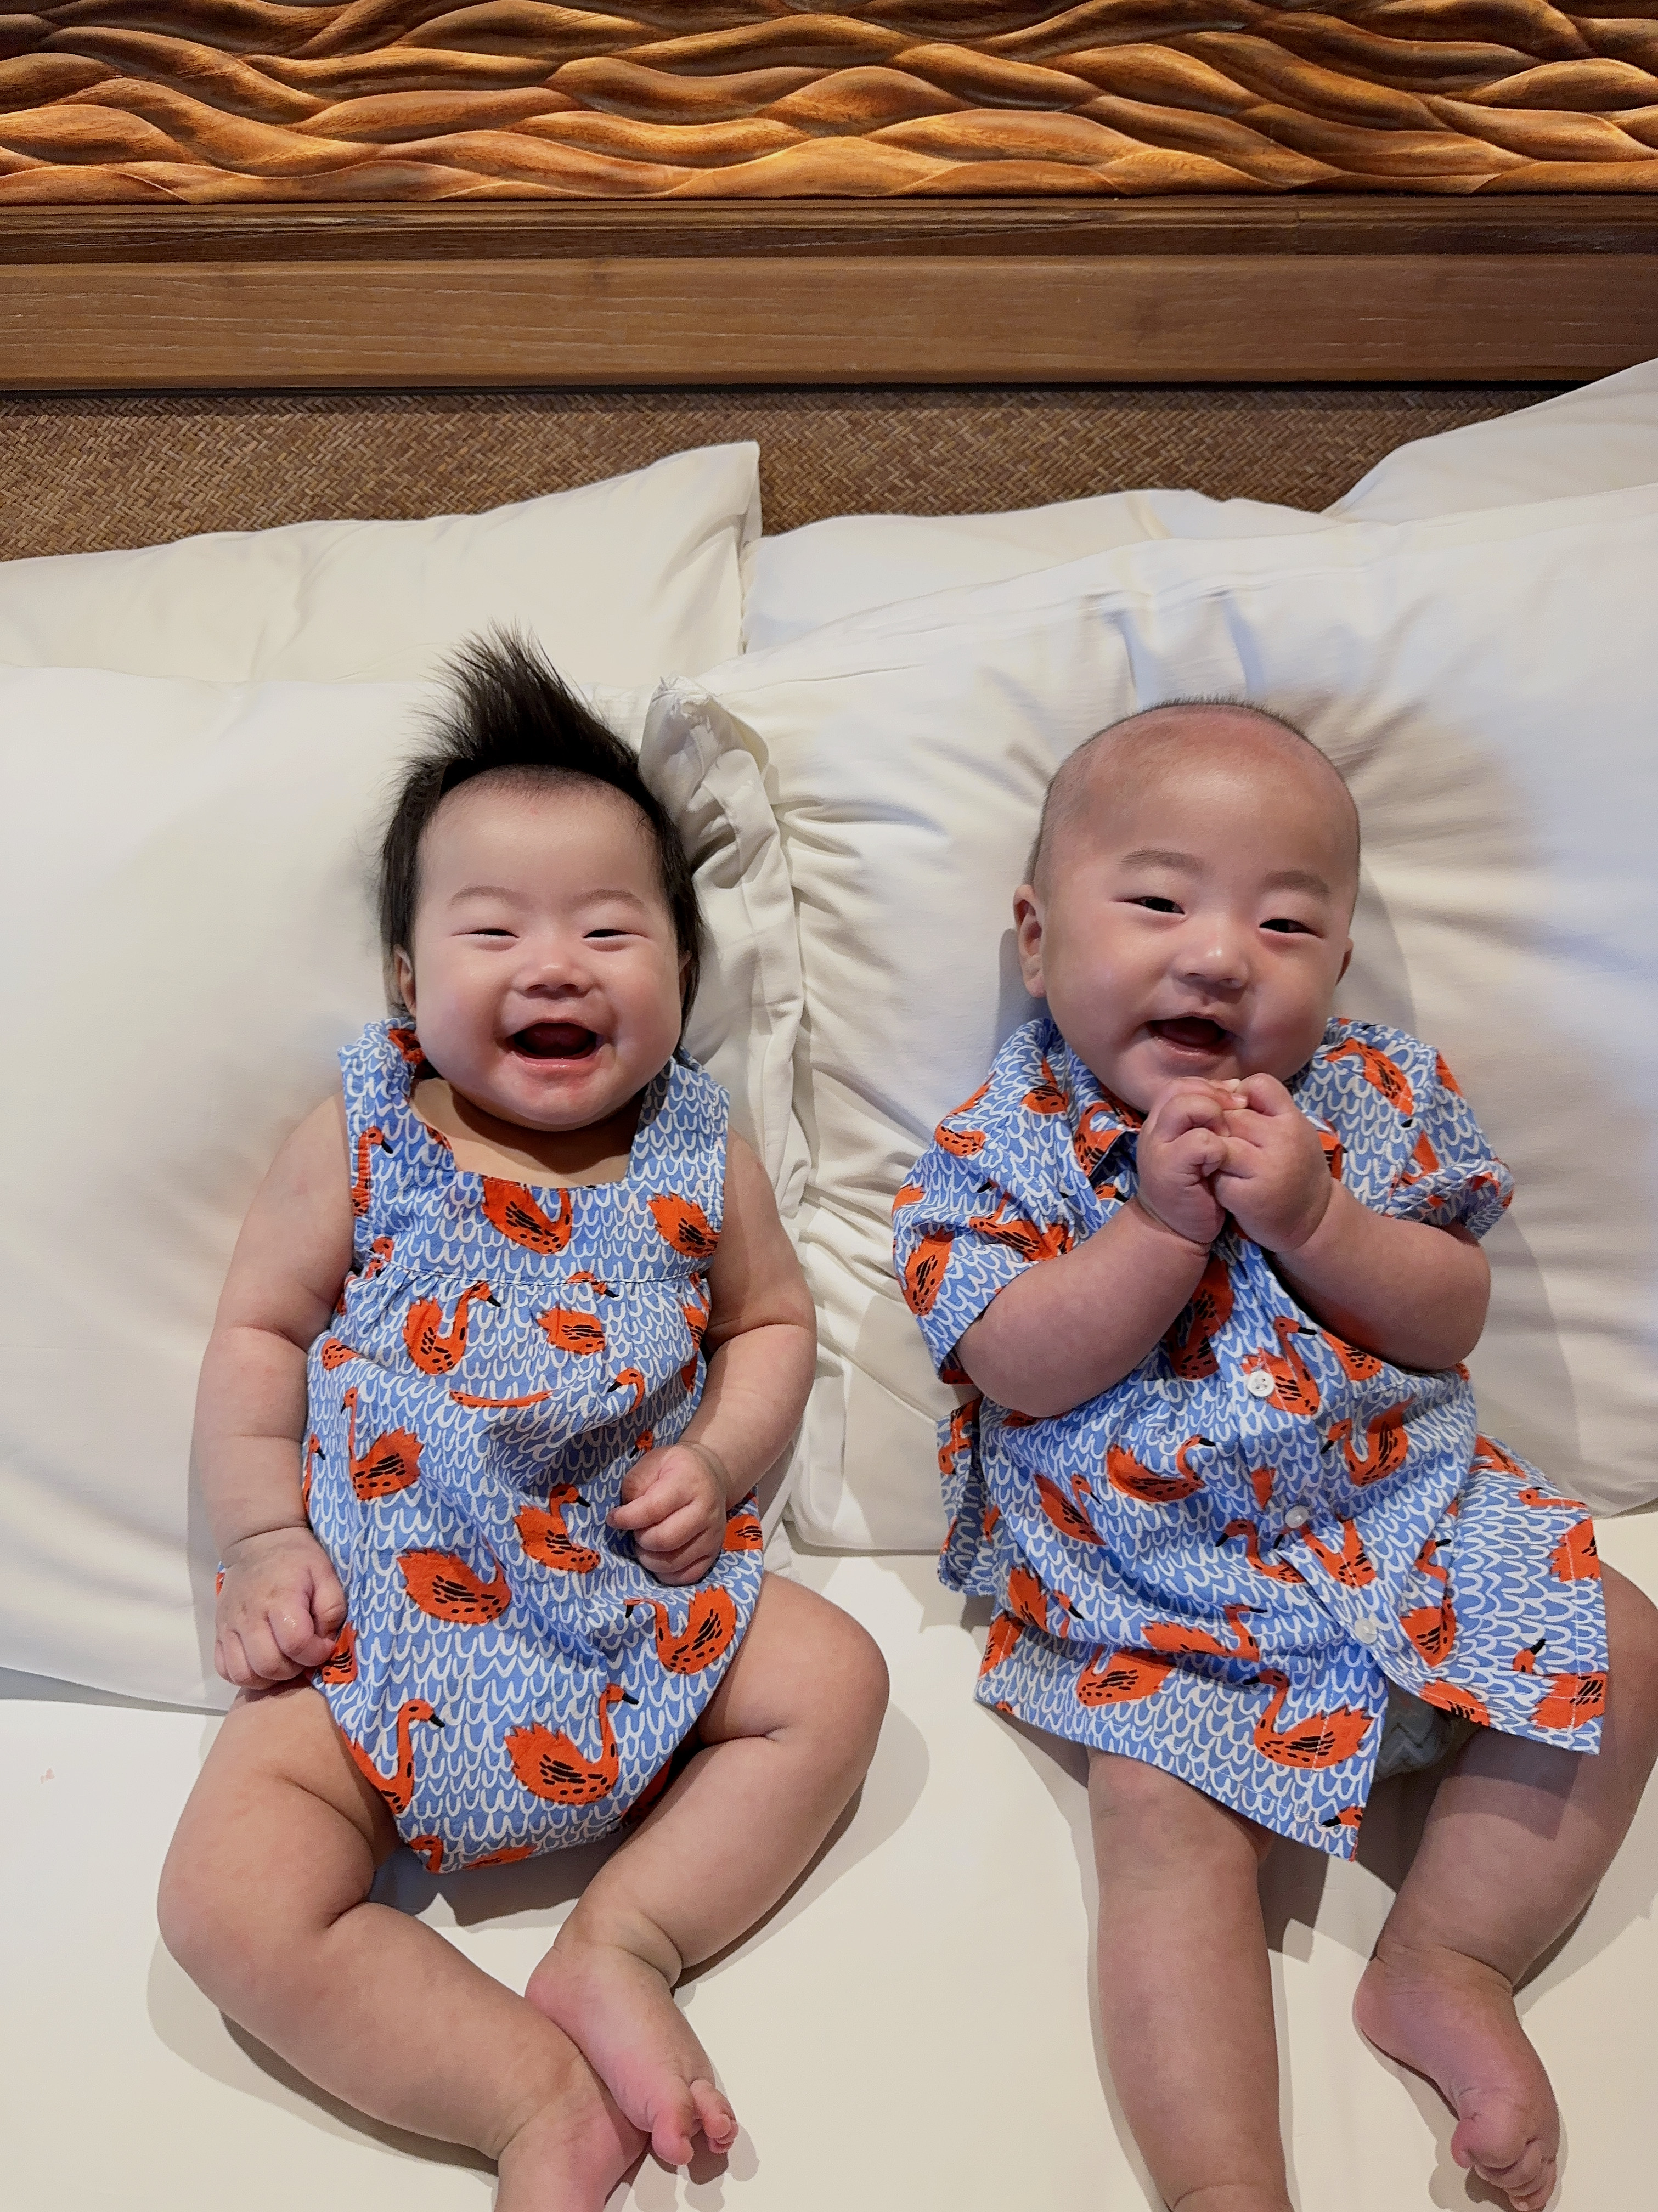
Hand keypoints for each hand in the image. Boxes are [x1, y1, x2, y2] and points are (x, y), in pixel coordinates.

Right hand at [215, 1526, 346, 1688]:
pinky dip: (244, 1675)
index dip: (315, 1654)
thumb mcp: (326, 1574)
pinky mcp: (218, 1632)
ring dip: (268, 1678)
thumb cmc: (297, 1559)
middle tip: (303, 1655)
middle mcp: (250, 1616)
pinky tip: (262, 1663)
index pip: (295, 1644)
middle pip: (268, 1665)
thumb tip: (326, 1642)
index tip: (323, 1646)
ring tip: (284, 1661)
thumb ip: (332, 1610)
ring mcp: (229, 1626)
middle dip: (293, 1670)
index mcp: (281, 1599)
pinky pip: (225, 1669)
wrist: (258, 1543)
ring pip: (243, 1674)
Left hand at [608, 1441, 730, 1585]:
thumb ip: (634, 1485)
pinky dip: (665, 1573)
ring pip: (672, 1562)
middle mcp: (705, 1510)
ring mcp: (713, 1535)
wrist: (713, 1476)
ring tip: (646, 1542)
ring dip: (649, 1558)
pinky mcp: (713, 1554)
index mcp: (688, 1482)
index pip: (653, 1509)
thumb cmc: (675, 1469)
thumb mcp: (652, 1463)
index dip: (627, 1518)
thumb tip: (623, 1516)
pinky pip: (685, 1577)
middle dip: (639, 1539)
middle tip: (635, 1530)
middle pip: (663, 1540)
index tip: (613, 1519)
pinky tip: (658, 1557)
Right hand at [1134, 1078, 1234, 1246]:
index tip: (1234, 1107)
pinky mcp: (1168, 1170)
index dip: (1211, 1088)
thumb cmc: (1196, 1186)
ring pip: (1186, 1106)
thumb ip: (1210, 1117)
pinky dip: (1217, 1148)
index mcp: (1161, 1121)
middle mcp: (1154, 1130)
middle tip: (1235, 1119)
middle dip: (1215, 1098)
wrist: (1176, 1230)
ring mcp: (1157, 1148)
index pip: (1182, 1084)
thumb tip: (1236, 1087)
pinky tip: (1221, 1163)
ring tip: (1226, 1140)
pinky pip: (1198, 1142)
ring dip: (1214, 1117)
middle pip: (1181, 1089)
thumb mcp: (1201, 1146)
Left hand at [1213, 1073, 1333, 1252]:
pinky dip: (1214, 1181)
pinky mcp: (1247, 1196)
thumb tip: (1227, 1088)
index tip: (1240, 1115)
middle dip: (1220, 1128)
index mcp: (1294, 1120)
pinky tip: (1226, 1187)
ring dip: (1213, 1154)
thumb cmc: (1296, 1170)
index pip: (1259, 1084)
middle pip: (1230, 1115)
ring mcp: (1265, 1168)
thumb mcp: (1292, 1132)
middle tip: (1226, 1146)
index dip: (1240, 1095)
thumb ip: (1265, 1109)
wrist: (1312, 1221)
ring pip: (1217, 1142)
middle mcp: (1282, 1141)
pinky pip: (1215, 1176)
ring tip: (1223, 1165)